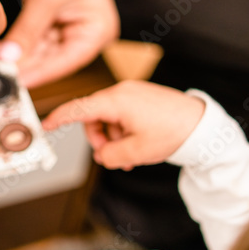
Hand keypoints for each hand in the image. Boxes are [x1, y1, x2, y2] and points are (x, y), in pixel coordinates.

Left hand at [0, 0, 118, 86]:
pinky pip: (31, 38)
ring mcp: (67, 27)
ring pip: (38, 51)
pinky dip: (15, 42)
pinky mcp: (50, 19)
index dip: (37, 73)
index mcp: (97, 32)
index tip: (12, 82)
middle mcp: (85, 33)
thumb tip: (9, 60)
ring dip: (15, 54)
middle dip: (22, 63)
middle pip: (50, 59)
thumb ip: (27, 32)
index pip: (65, 63)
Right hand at [41, 80, 204, 169]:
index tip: (46, 126)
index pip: (78, 108)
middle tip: (115, 158)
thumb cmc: (174, 132)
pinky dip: (124, 131)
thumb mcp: (137, 152)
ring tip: (132, 156)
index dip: (59, 118)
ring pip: (108, 118)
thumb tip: (104, 156)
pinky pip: (122, 114)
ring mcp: (132, 93)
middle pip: (93, 116)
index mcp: (116, 101)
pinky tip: (137, 146)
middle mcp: (122, 92)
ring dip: (114, 139)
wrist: (202, 125)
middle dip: (100, 140)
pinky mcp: (141, 97)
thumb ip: (111, 156)